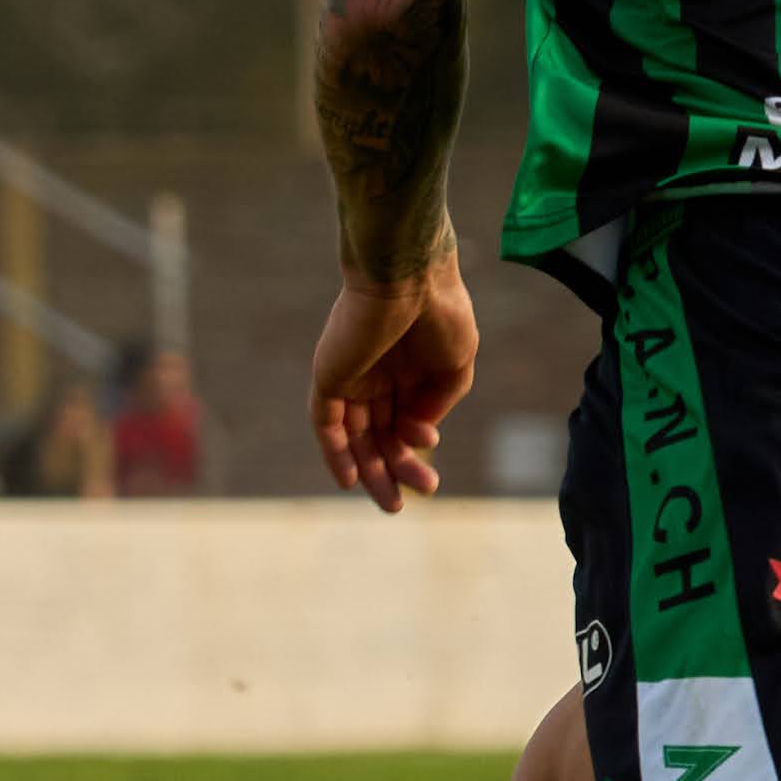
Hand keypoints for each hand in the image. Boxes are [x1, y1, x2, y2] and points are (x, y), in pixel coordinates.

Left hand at [312, 250, 476, 513]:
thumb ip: (437, 403)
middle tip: (416, 496)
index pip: (403, 421)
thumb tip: (417, 438)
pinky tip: (349, 481)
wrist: (410, 277)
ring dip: (373, 470)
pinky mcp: (329, 377)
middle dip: (396, 467)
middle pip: (379, 434)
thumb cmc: (440, 312)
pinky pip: (325, 424)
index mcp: (406, 371)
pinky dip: (335, 453)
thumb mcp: (455, 366)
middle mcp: (375, 376)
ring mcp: (349, 377)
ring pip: (356, 435)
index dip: (414, 447)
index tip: (430, 457)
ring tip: (393, 503)